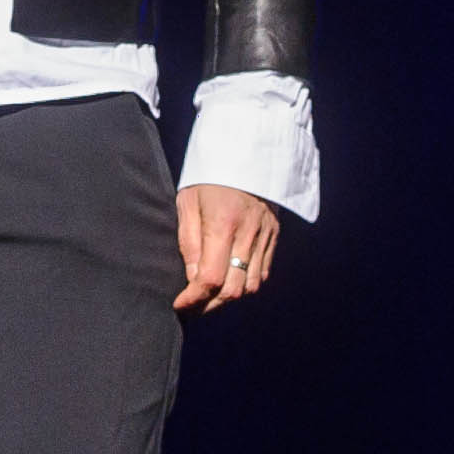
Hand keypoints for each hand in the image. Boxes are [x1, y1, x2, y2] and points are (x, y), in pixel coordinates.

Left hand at [174, 183, 278, 312]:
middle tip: (192, 307)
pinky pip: (263, 273)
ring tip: (210, 296)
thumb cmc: (210, 172)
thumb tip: (192, 278)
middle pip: (233, 290)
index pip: (211, 279)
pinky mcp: (274, 233)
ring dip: (229, 297)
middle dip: (209, 306)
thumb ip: (188, 241)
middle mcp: (248, 234)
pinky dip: (246, 283)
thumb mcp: (188, 200)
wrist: (247, 146)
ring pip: (250, 286)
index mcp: (222, 224)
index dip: (194, 299)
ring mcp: (265, 235)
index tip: (179, 305)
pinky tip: (231, 279)